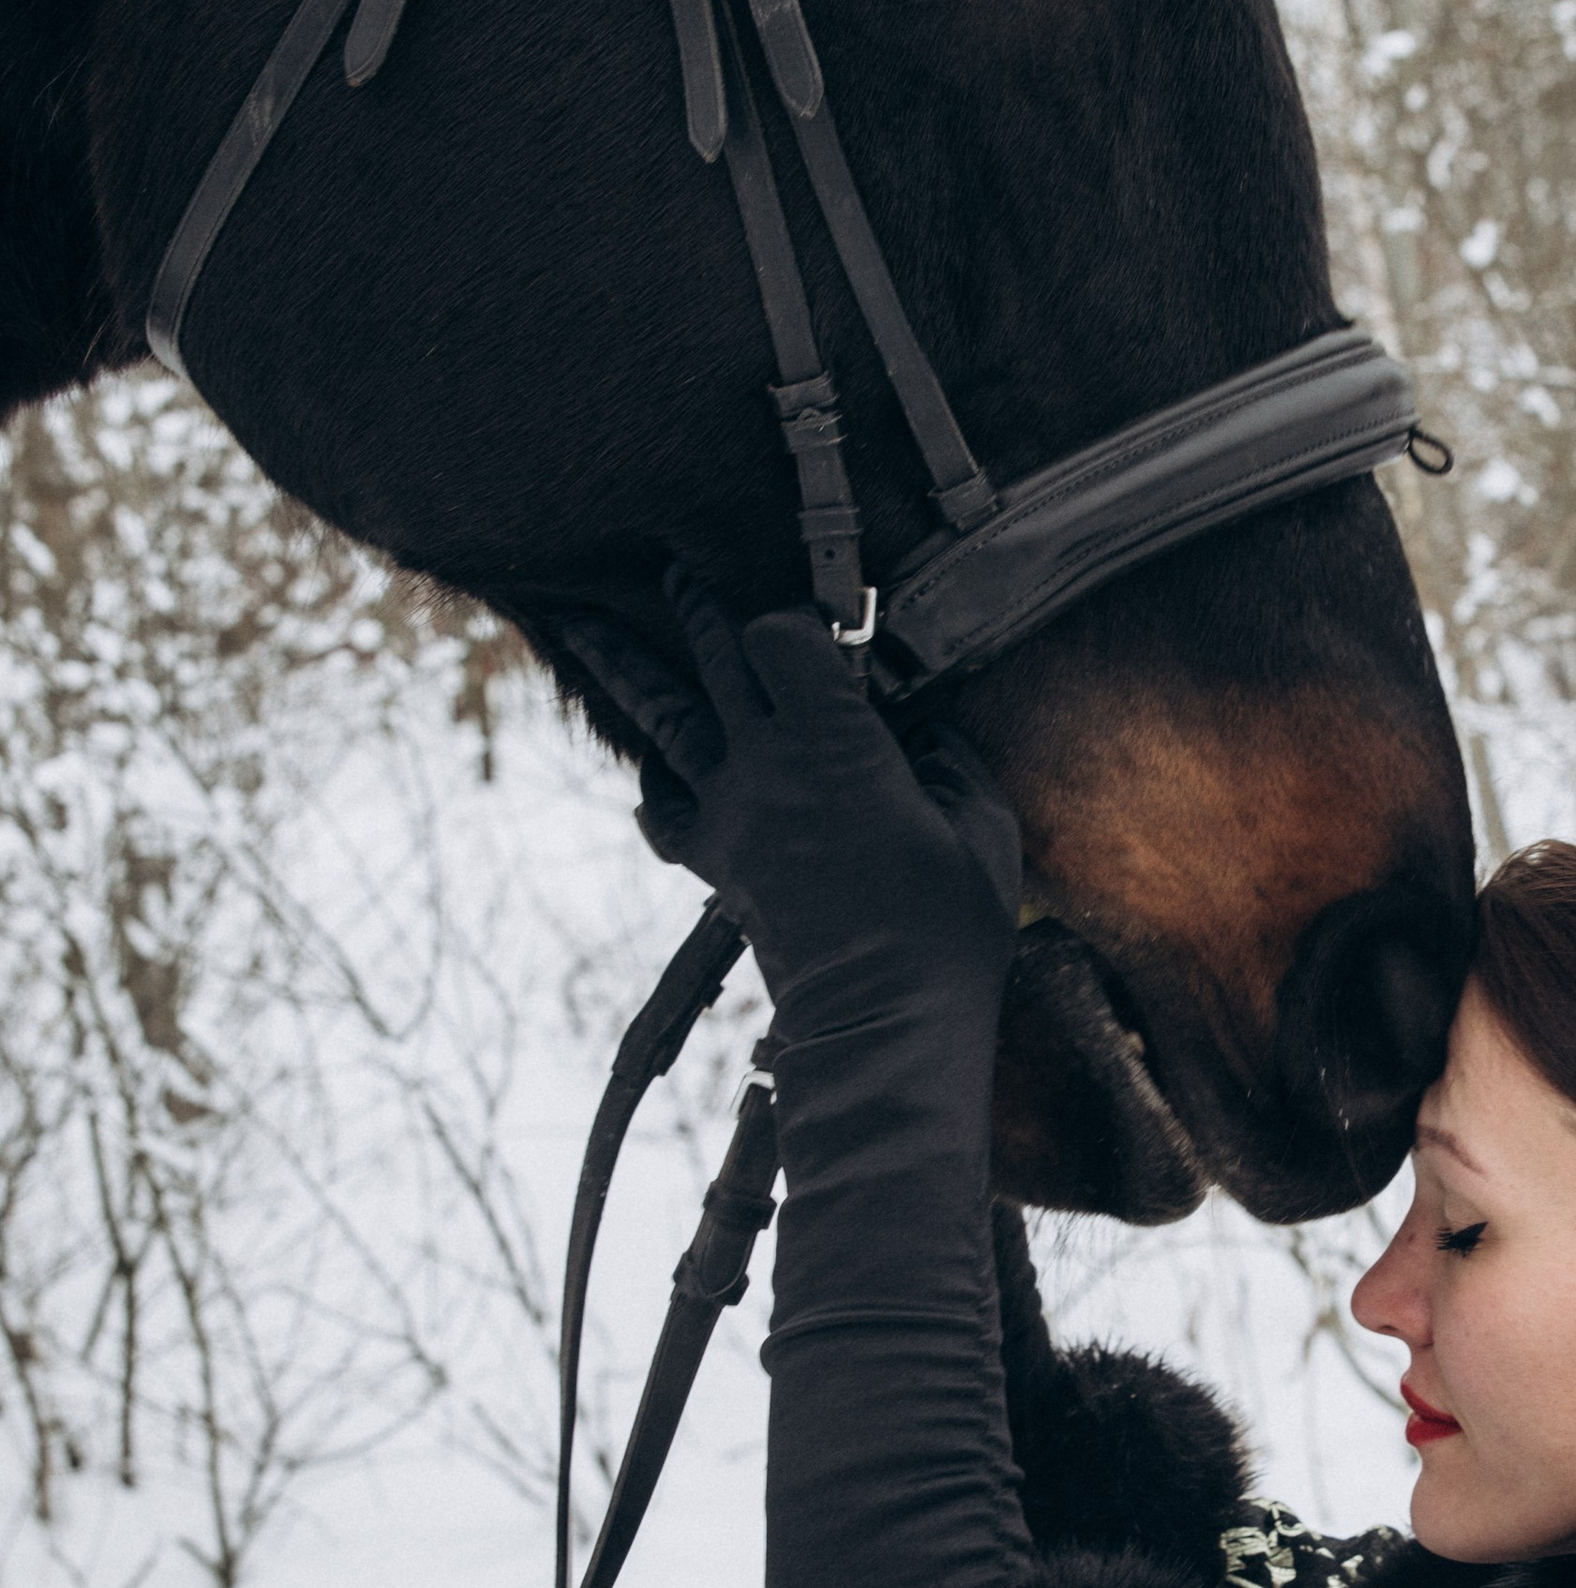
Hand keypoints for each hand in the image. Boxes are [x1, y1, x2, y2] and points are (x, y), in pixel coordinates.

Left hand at [558, 569, 1019, 1023]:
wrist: (885, 1016)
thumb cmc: (948, 924)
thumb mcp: (982, 823)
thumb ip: (948, 759)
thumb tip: (921, 733)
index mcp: (836, 741)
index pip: (780, 636)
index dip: (796, 620)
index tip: (821, 630)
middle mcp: (768, 764)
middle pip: (714, 658)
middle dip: (697, 606)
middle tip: (675, 572)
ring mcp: (731, 813)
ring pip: (661, 721)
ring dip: (624, 666)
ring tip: (580, 622)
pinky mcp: (716, 863)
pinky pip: (663, 810)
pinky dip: (653, 783)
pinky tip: (655, 770)